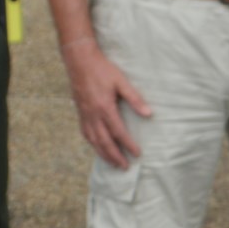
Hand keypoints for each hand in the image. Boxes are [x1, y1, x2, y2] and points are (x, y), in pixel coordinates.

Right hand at [65, 39, 150, 166]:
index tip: (137, 154)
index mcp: (105, 108)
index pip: (118, 132)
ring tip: (113, 164)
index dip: (128, 145)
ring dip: (104, 154)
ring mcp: (84, 115)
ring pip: (94, 140)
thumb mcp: (121, 81)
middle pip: (104, 141)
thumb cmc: (102, 69)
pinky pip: (86, 133)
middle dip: (115, 156)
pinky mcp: (80, 113)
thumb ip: (134, 98)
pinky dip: (93, 144)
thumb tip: (149, 114)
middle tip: (125, 167)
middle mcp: (93, 115)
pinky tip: (98, 148)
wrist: (79, 61)